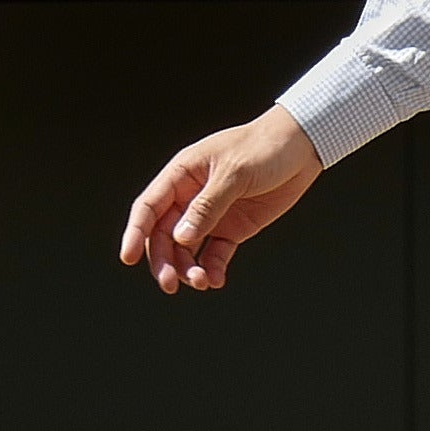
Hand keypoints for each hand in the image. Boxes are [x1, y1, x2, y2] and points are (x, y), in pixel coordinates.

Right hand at [119, 109, 319, 294]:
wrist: (302, 147)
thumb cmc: (264, 147)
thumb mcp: (234, 173)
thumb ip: (207, 206)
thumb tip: (181, 238)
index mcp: (182, 175)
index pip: (149, 207)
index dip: (135, 232)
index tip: (127, 257)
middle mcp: (191, 197)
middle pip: (164, 235)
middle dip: (164, 261)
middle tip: (170, 284)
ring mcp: (211, 215)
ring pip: (187, 250)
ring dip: (189, 269)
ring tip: (202, 282)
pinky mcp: (233, 228)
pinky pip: (215, 254)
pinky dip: (212, 268)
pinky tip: (215, 280)